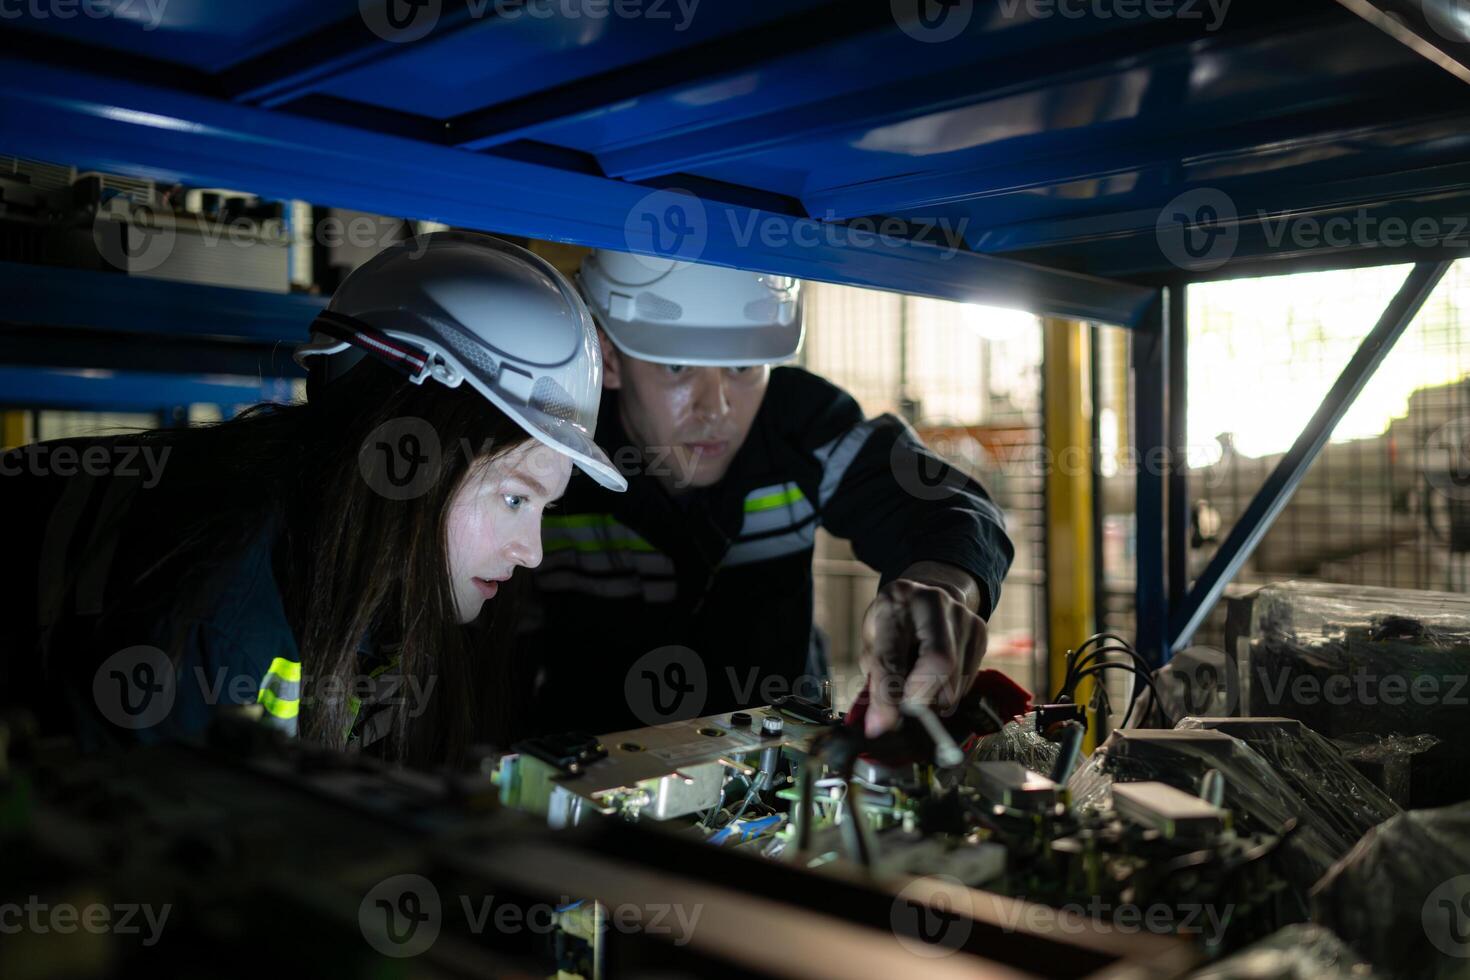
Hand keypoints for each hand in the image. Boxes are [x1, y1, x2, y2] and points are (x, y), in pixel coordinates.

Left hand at [858, 566, 988, 737]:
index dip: (887, 696)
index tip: (881, 726)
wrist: (927, 596)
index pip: (892, 656)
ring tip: (917, 689)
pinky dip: (949, 692)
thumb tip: (879, 726)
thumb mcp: (872, 642)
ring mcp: (963, 616)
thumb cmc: (894, 623)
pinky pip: (968, 682)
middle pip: (939, 664)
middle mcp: (934, 602)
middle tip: (905, 715)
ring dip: (935, 701)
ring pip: (956, 681)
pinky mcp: (981, 632)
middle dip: (921, 700)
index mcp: (897, 601)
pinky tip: (936, 679)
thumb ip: (875, 680)